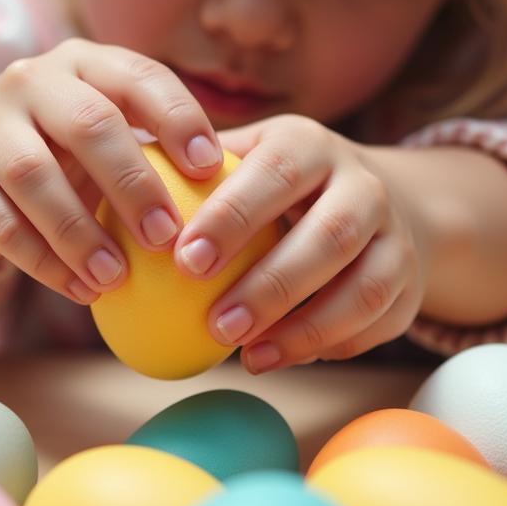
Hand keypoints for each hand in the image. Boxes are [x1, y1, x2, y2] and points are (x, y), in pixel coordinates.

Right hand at [0, 38, 221, 302]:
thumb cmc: (61, 150)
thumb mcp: (102, 133)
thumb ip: (156, 152)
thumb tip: (240, 204)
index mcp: (83, 64)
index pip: (138, 77)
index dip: (178, 118)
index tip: (213, 167)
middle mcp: (31, 84)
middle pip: (88, 124)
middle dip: (134, 181)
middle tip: (168, 236)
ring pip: (33, 175)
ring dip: (79, 231)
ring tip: (117, 277)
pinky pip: (0, 225)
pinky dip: (43, 262)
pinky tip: (83, 290)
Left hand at [173, 115, 432, 371]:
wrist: (380, 198)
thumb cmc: (278, 185)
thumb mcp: (242, 158)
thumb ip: (185, 171)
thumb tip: (96, 187)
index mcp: (311, 145)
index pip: (276, 172)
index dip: (234, 216)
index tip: (183, 260)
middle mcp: (364, 184)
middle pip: (329, 235)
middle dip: (272, 283)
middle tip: (214, 325)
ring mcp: (396, 235)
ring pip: (364, 287)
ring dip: (305, 328)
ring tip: (247, 358)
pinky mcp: (410, 282)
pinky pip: (375, 322)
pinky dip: (329, 345)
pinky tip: (277, 359)